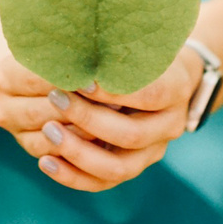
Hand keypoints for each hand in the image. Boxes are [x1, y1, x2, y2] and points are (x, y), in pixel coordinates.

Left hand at [0, 49, 202, 191]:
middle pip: (130, 134)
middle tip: (55, 98)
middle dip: (88, 118)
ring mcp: (152, 152)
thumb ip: (117, 47)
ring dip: (78, 152)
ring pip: (116, 168)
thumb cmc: (142, 50)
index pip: (149, 96)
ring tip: (47, 131)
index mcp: (177, 89)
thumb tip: (76, 40)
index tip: (81, 80)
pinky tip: (46, 160)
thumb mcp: (138, 40)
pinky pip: (102, 183)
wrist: (166, 76)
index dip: (114, 91)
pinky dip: (72, 176)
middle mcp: (170, 126)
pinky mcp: (132, 167)